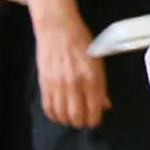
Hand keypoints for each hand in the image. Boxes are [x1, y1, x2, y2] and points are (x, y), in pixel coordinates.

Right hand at [27, 0, 110, 127]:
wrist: (57, 27)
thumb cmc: (80, 40)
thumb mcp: (97, 61)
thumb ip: (101, 85)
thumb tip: (104, 104)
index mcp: (92, 77)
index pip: (94, 109)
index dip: (94, 120)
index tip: (94, 121)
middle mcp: (75, 83)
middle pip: (77, 116)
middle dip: (81, 122)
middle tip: (82, 119)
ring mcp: (58, 84)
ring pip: (62, 114)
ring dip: (67, 120)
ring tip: (70, 117)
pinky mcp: (44, 83)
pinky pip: (47, 107)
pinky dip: (53, 114)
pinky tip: (57, 113)